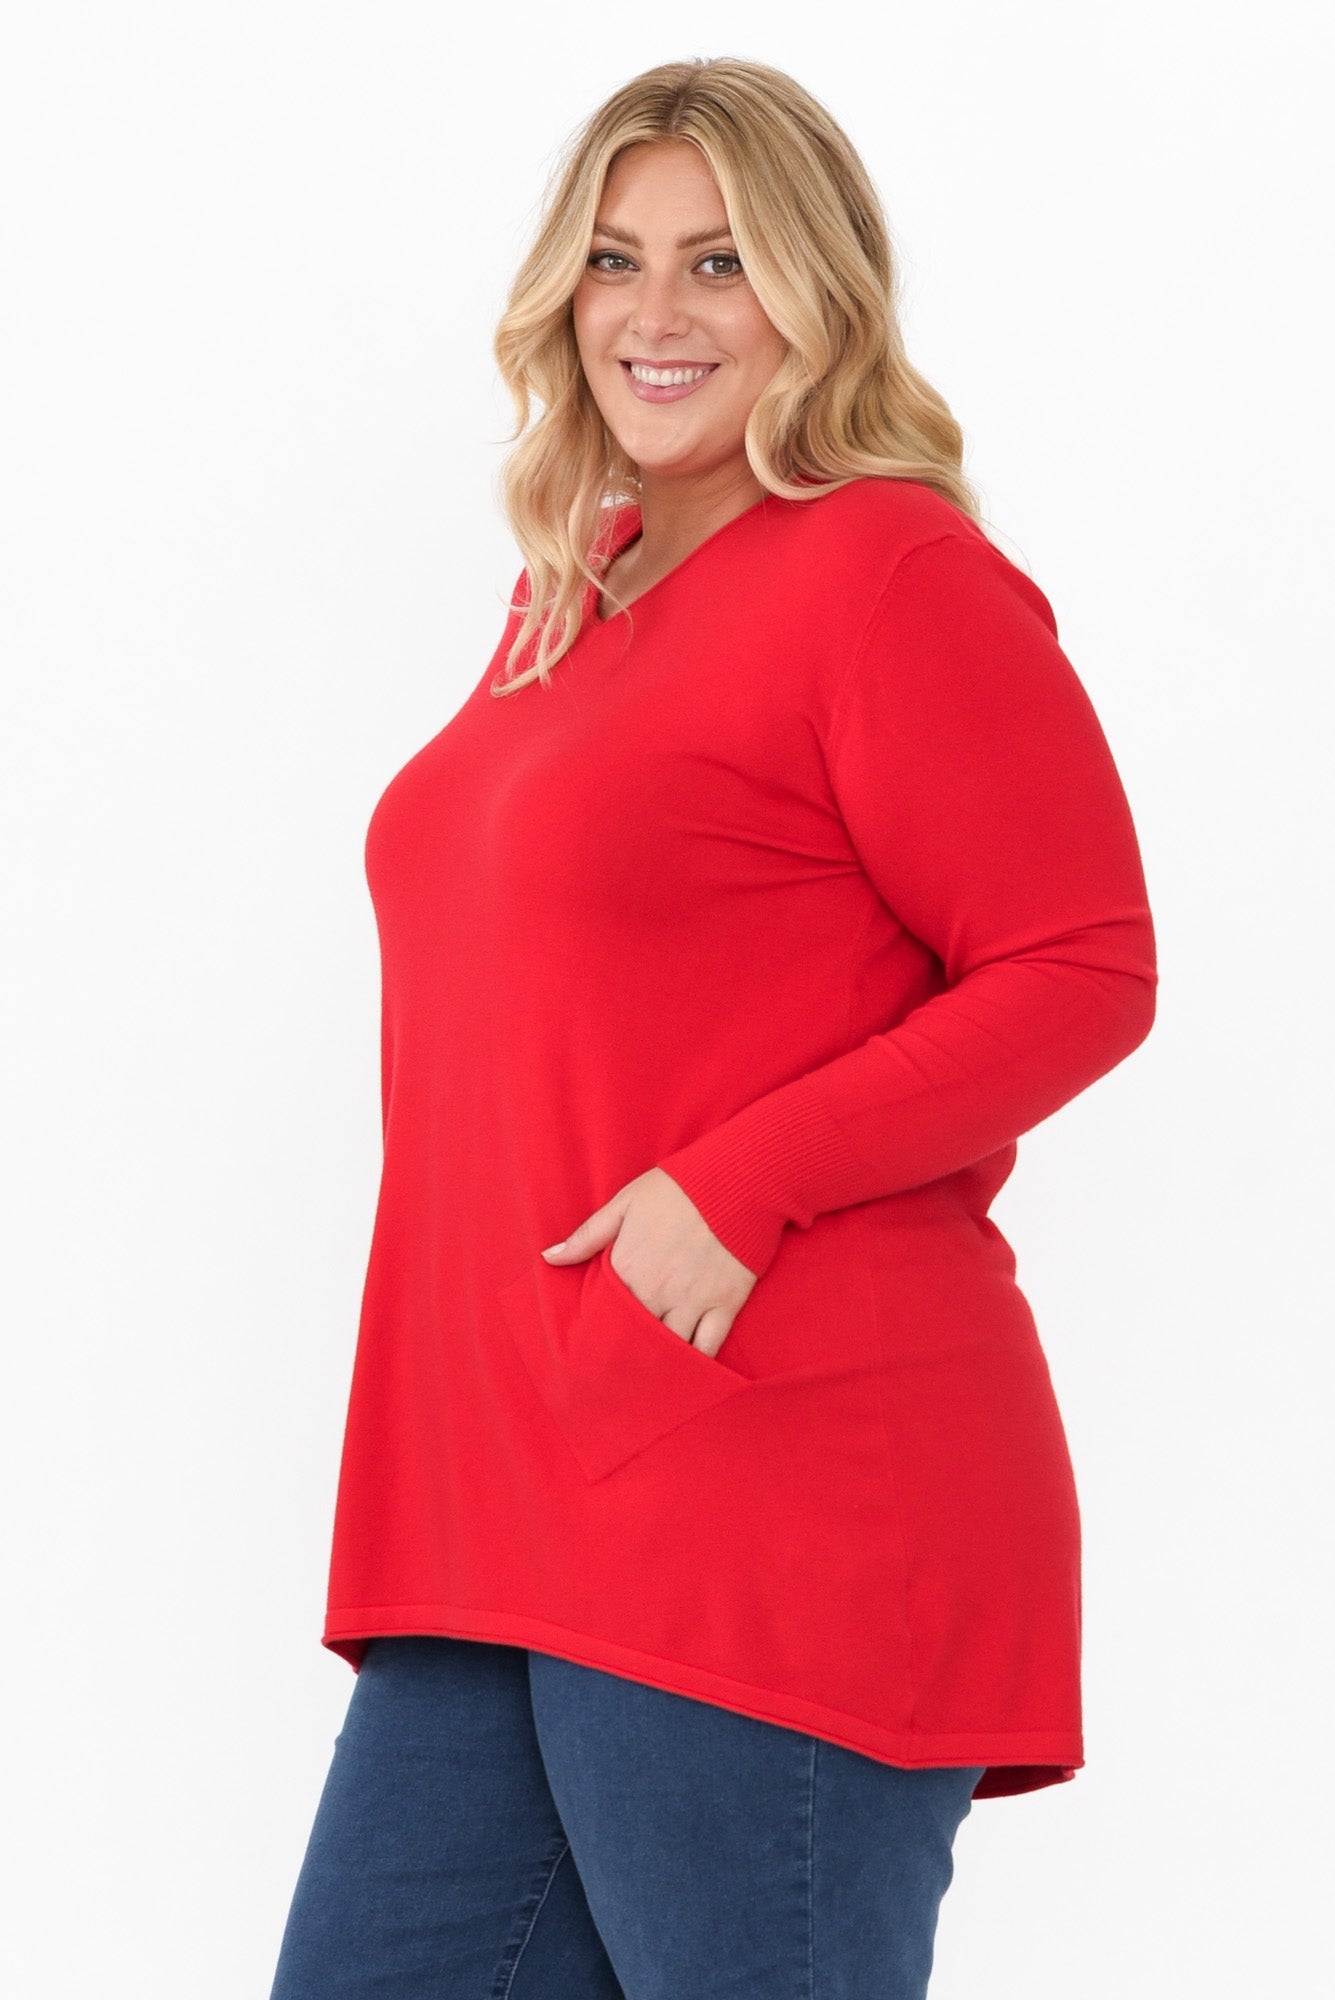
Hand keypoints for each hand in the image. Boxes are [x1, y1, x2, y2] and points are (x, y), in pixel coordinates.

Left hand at [540, 1169, 756, 1356]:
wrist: (738, 1180)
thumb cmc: (678, 1188)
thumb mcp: (625, 1202)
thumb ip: (586, 1235)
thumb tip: (549, 1257)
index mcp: (626, 1267)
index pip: (602, 1313)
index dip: (596, 1329)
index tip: (590, 1343)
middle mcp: (655, 1292)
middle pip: (632, 1338)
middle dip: (624, 1353)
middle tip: (616, 1368)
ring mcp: (692, 1302)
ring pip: (668, 1349)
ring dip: (657, 1361)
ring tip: (648, 1372)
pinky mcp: (724, 1305)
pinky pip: (708, 1347)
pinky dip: (697, 1362)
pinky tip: (687, 1369)